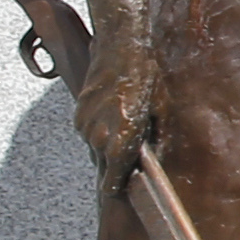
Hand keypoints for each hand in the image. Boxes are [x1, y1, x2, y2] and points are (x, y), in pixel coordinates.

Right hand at [74, 35, 161, 193]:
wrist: (121, 52)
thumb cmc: (146, 82)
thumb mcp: (162, 115)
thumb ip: (157, 143)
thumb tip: (157, 161)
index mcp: (119, 146)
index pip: (111, 184)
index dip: (118, 186)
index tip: (125, 186)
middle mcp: (98, 141)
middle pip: (103, 168)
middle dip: (115, 164)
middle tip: (130, 152)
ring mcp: (85, 128)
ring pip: (95, 149)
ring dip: (106, 145)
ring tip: (122, 126)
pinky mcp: (78, 116)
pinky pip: (88, 133)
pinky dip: (98, 130)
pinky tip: (111, 115)